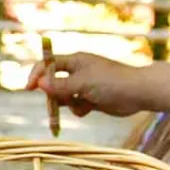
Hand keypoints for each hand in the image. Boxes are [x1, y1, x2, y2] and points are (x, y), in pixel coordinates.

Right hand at [25, 51, 148, 117]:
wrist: (139, 93)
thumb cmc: (112, 82)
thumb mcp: (82, 83)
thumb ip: (59, 84)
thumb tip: (39, 83)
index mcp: (75, 61)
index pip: (48, 64)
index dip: (37, 74)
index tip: (29, 88)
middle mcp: (78, 72)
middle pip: (53, 83)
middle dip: (53, 94)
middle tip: (54, 104)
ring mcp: (85, 86)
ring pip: (64, 97)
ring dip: (68, 103)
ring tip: (81, 103)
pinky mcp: (92, 99)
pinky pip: (75, 106)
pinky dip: (79, 109)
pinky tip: (90, 108)